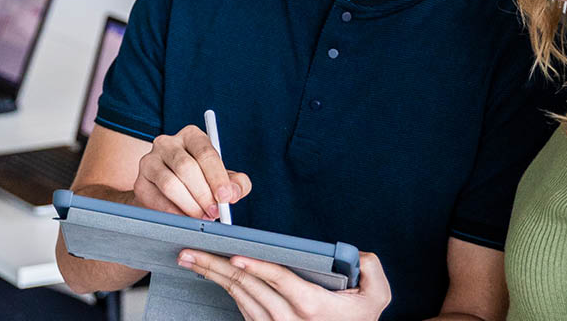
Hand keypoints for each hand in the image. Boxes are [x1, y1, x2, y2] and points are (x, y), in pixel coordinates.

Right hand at [133, 124, 251, 218]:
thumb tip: (234, 193)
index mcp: (192, 136)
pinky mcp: (140, 182)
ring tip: (202, 217)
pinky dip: (173, 213)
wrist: (169, 193)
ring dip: (189, 205)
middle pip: (186, 167)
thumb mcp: (223, 179)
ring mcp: (150, 161)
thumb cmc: (202, 181)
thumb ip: (236, 183)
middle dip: (203, 194)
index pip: (205, 152)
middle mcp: (168, 143)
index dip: (217, 176)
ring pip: (170, 184)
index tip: (225, 197)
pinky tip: (185, 219)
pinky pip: (156, 199)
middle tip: (214, 212)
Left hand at [176, 250, 390, 320]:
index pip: (279, 281)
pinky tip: (211, 273)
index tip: (236, 257)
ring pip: (239, 296)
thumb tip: (361, 254)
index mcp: (311, 306)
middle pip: (247, 287)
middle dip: (214, 267)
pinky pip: (241, 306)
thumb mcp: (376, 298)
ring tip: (191, 259)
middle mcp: (288, 319)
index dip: (258, 268)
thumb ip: (372, 270)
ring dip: (212, 276)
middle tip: (189, 252)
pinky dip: (225, 288)